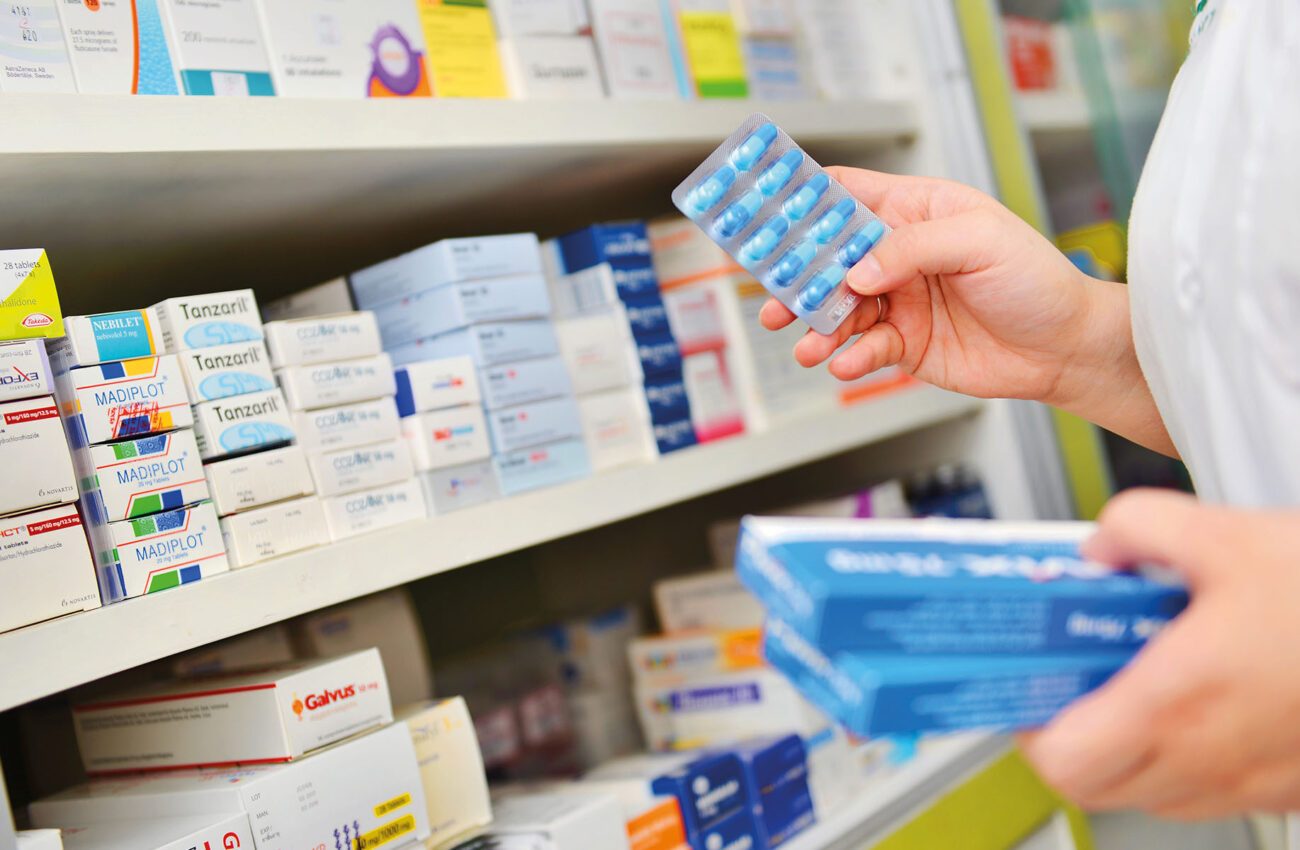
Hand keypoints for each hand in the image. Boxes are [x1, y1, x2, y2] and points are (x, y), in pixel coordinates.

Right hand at [761, 168, 1109, 403]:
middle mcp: (898, 255)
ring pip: (838, 309)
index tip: (767, 212)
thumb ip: (914, 247)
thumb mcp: (981, 241)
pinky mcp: (903, 344)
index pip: (847, 194)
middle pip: (828, 258)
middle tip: (773, 294)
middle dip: (796, 276)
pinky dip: (849, 357)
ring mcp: (897, 301)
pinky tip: (844, 362)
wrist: (1065, 348)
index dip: (805, 200)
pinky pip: (863, 348)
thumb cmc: (1036, 280)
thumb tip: (859, 269)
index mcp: (915, 211)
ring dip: (816, 325)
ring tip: (806, 343)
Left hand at [1018, 489, 1299, 818]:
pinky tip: (1195, 698)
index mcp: (1179, 700)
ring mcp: (1250, 781)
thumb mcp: (1222, 532)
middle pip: (1094, 783)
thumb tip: (1098, 550)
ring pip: (1148, 794)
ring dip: (1123, 748)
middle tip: (1074, 681)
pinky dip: (1179, 757)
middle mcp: (1210, 756)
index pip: (1063, 760)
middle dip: (1070, 733)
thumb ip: (1135, 528)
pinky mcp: (1284, 785)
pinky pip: (1204, 791)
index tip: (1030, 685)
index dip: (1030, 726)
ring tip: (1135, 683)